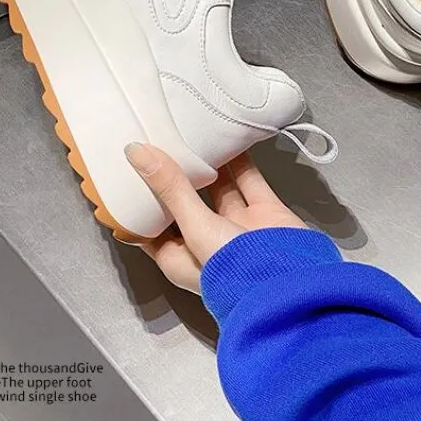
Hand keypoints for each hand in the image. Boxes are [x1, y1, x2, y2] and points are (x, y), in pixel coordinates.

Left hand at [125, 143, 306, 292]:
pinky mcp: (264, 214)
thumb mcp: (194, 228)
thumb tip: (137, 153)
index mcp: (180, 257)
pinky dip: (241, 162)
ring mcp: (238, 227)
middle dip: (174, 177)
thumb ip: (170, 189)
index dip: (139, 201)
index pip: (150, 227)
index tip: (128, 171)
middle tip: (161, 144)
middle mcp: (207, 242)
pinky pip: (249, 181)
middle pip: (185, 203)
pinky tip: (230, 140)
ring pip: (218, 190)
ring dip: (207, 167)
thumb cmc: (234, 270)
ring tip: (191, 136)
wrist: (292, 285)